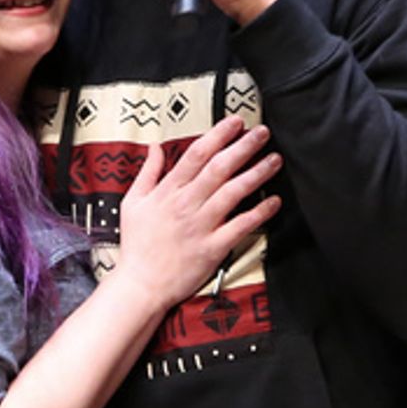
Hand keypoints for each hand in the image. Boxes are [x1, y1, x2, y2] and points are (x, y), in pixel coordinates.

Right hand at [116, 116, 281, 310]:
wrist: (140, 284)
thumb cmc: (136, 245)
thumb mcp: (132, 202)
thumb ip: (147, 172)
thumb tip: (155, 147)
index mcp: (168, 191)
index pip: (196, 154)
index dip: (218, 135)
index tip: (235, 122)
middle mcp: (186, 204)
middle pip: (219, 168)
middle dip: (243, 146)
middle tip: (262, 132)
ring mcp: (201, 226)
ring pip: (233, 192)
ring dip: (256, 174)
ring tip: (274, 160)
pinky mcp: (213, 248)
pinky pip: (240, 227)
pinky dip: (259, 213)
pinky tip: (274, 201)